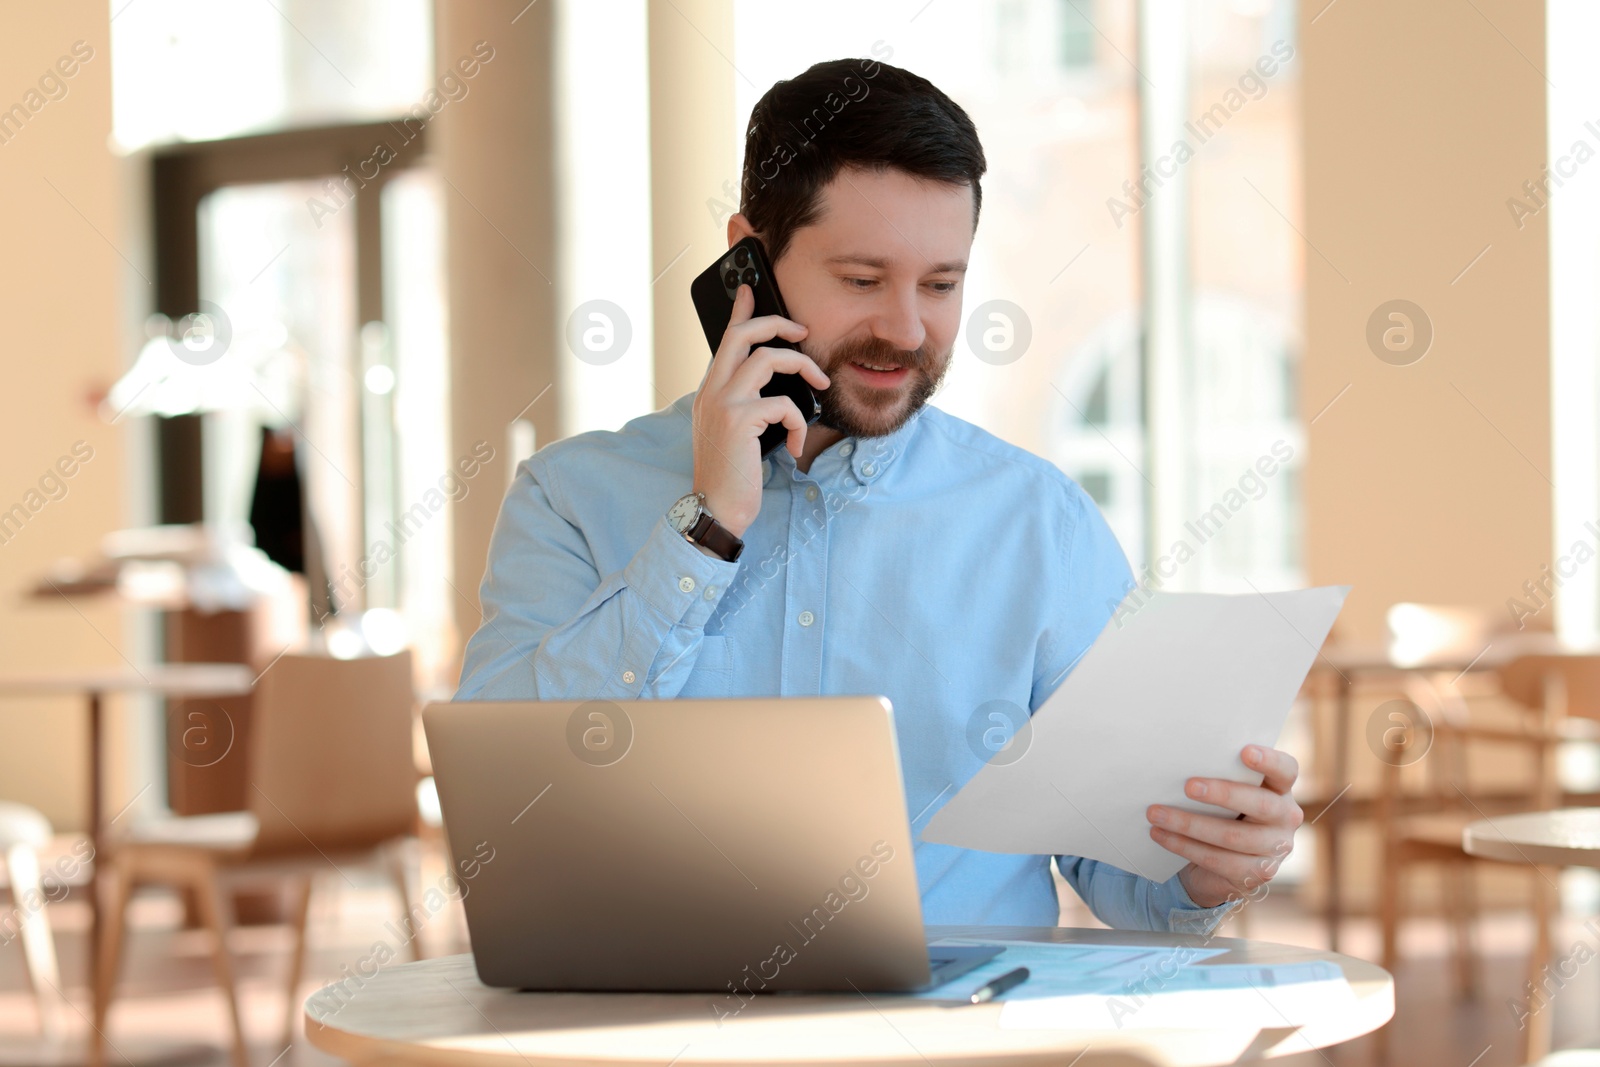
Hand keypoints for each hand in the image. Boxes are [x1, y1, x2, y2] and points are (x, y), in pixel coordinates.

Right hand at [691, 283, 829, 536]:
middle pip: (744, 335)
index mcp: (710, 392)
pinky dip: (799, 424)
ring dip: (804, 369)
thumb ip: (745, 406)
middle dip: (777, 323)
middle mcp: (711, 391)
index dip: (740, 312)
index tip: (750, 290)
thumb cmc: (731, 475)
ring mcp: (722, 402)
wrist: (715, 508)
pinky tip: (796, 445)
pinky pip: (784, 404)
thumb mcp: (735, 433)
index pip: (725, 340)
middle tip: (804, 332)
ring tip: (820, 388)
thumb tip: (777, 388)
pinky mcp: (739, 420)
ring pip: (769, 359)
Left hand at [1146, 745, 1302, 908]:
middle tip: (1188, 786)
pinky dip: (1184, 846)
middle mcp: (1286, 818)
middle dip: (1223, 794)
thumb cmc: (1220, 811)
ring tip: (1156, 813)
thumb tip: (1180, 759)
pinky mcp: (1257, 875)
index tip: (1245, 751)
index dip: (1269, 760)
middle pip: (1260, 804)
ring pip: (1233, 836)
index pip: (1285, 770)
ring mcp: (1276, 849)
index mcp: (1280, 788)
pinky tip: (1160, 835)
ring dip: (1189, 824)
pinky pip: (1218, 860)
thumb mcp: (1224, 791)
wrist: (1220, 862)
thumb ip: (1218, 775)